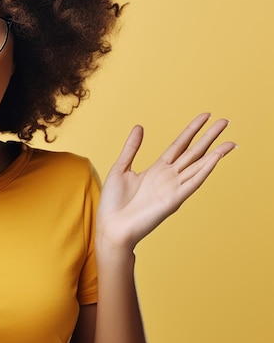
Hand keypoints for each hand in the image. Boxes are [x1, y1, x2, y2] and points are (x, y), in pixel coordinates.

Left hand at [96, 113, 235, 254]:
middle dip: (209, 137)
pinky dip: (205, 170)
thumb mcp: (121, 168)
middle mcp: (169, 177)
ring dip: (215, 153)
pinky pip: (192, 183)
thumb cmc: (114, 203)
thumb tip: (140, 126)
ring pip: (198, 166)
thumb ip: (132, 148)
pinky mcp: (173, 200)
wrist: (111, 227)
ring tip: (230, 141)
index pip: (180, 145)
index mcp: (157, 169)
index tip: (206, 115)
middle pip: (193, 152)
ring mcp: (173, 188)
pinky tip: (215, 158)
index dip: (192, 130)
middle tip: (225, 121)